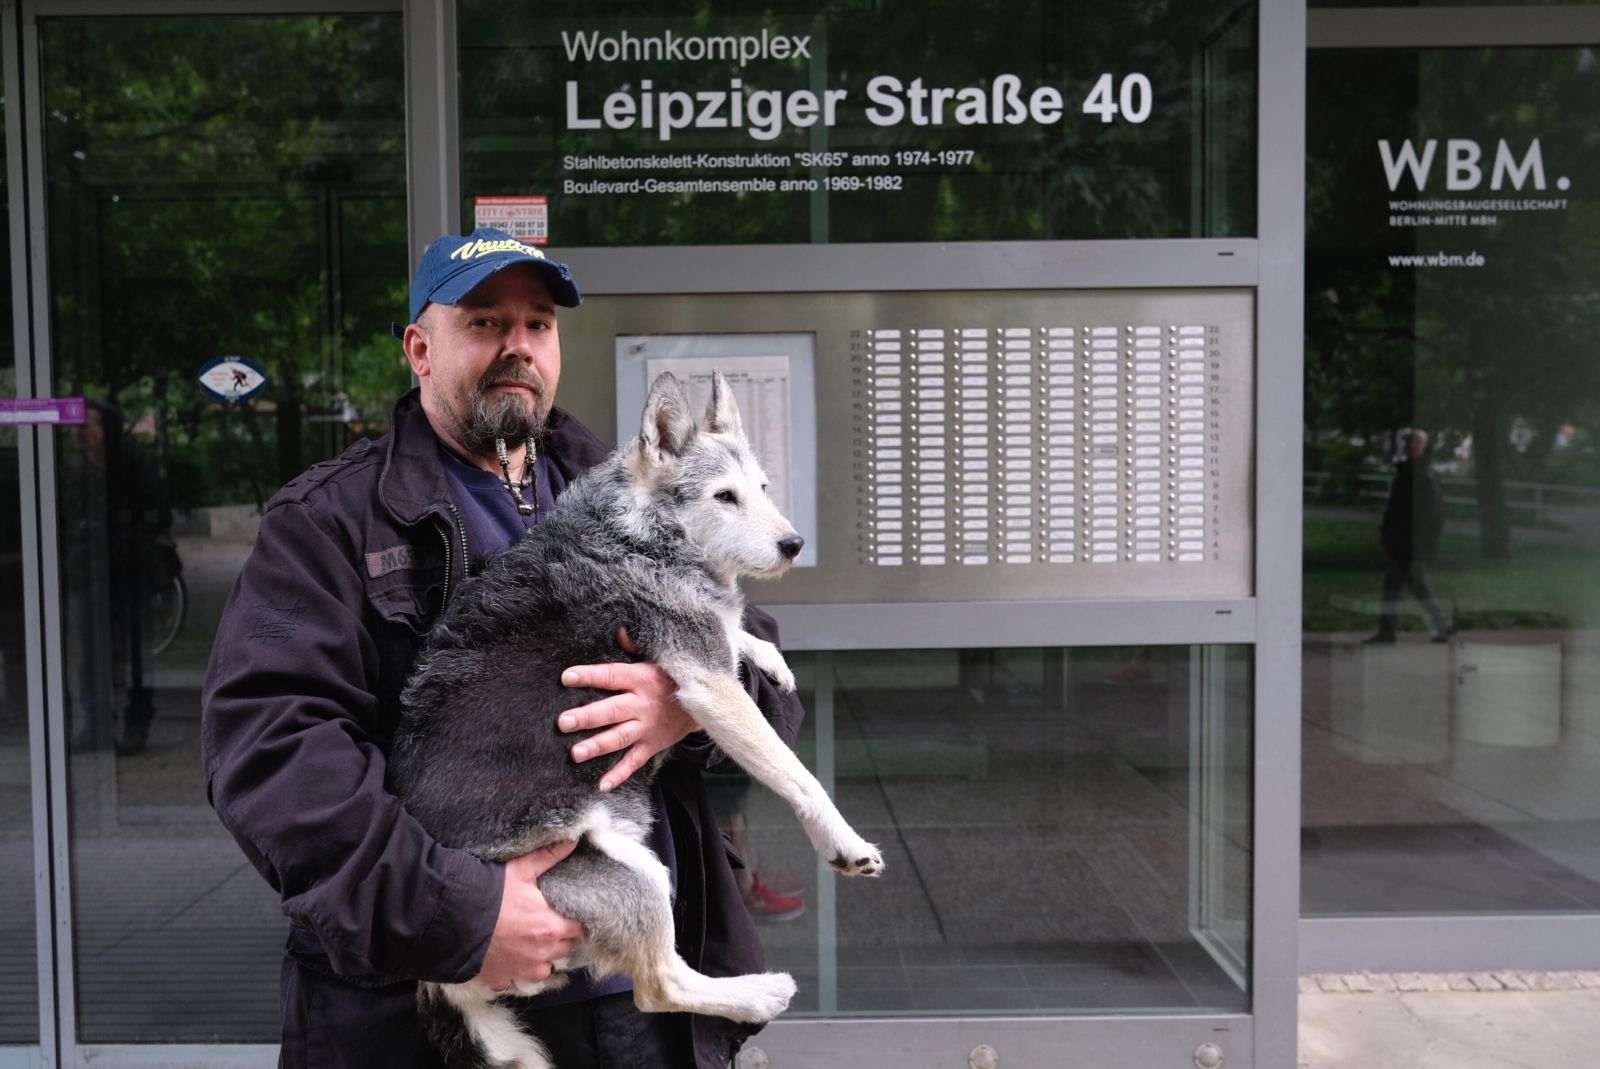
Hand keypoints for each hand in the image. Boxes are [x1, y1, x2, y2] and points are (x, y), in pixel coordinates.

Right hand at [477, 841, 586, 989]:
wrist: (454, 920)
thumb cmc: (490, 894)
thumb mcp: (521, 870)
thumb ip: (548, 856)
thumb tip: (571, 841)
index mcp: (551, 927)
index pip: (579, 929)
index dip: (577, 921)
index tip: (572, 914)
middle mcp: (540, 954)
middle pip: (565, 949)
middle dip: (562, 938)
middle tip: (554, 924)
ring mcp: (521, 969)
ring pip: (545, 969)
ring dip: (544, 958)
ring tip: (536, 944)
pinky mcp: (501, 979)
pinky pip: (517, 981)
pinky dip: (518, 972)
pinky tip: (513, 960)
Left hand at [559, 627, 698, 791]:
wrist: (705, 701)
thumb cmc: (673, 676)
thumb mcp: (658, 656)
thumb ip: (636, 645)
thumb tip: (619, 630)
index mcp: (640, 679)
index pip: (611, 675)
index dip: (589, 676)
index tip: (567, 677)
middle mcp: (641, 705)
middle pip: (611, 710)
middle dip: (587, 717)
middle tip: (563, 722)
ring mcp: (646, 728)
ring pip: (619, 737)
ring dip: (597, 746)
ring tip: (575, 753)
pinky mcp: (651, 745)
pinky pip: (634, 762)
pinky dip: (619, 774)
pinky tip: (602, 785)